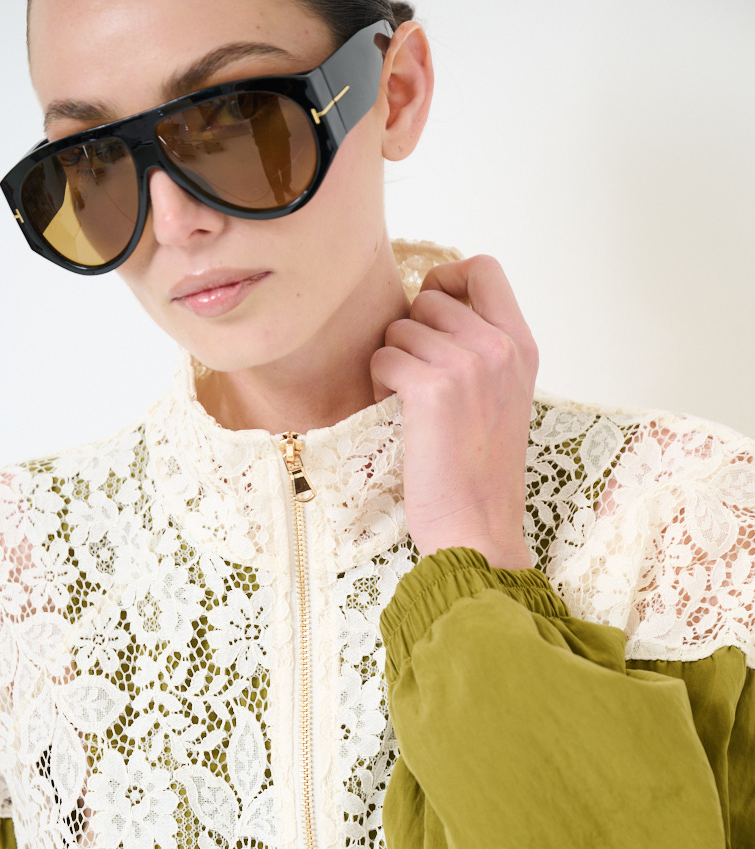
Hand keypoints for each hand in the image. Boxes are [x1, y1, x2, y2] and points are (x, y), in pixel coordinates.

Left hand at [371, 255, 538, 568]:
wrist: (477, 527)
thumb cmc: (480, 474)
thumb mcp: (501, 399)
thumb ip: (482, 352)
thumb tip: (431, 310)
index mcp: (522, 346)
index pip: (484, 269)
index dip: (447, 277)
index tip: (432, 307)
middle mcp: (499, 347)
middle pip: (428, 300)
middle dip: (411, 336)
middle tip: (416, 381)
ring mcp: (467, 364)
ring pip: (399, 330)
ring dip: (393, 365)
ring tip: (410, 408)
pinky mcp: (431, 388)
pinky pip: (382, 359)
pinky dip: (378, 386)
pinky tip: (397, 417)